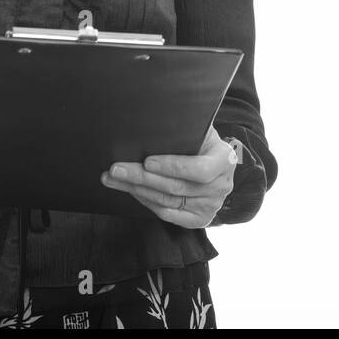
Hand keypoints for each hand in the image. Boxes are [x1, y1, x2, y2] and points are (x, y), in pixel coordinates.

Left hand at [101, 126, 239, 228]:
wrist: (213, 162)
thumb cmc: (200, 140)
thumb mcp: (199, 129)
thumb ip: (184, 127)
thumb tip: (149, 119)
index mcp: (225, 159)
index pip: (200, 170)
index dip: (172, 167)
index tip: (147, 161)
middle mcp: (222, 186)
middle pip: (176, 187)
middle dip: (142, 177)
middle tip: (116, 169)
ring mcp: (211, 205)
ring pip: (167, 201)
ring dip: (136, 189)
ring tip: (114, 178)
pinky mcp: (199, 219)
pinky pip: (167, 214)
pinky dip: (146, 201)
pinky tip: (130, 190)